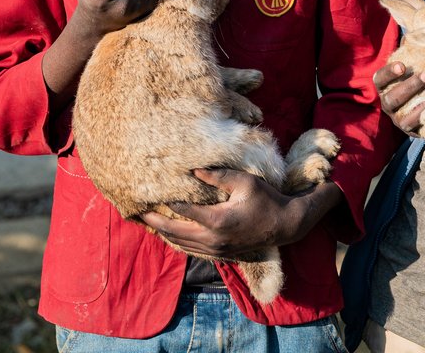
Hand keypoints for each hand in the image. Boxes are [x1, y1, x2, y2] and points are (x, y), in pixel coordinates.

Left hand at [140, 169, 339, 258]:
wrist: (285, 226)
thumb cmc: (267, 200)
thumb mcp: (245, 182)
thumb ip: (219, 176)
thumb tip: (194, 170)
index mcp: (217, 220)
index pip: (183, 211)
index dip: (166, 202)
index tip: (151, 193)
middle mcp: (213, 239)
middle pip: (175, 232)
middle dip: (156, 222)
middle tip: (139, 212)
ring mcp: (216, 249)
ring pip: (182, 244)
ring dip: (164, 233)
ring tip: (150, 222)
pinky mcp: (220, 253)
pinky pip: (192, 249)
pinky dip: (178, 241)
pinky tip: (170, 234)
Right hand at [372, 62, 424, 136]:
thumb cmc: (419, 77)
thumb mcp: (416, 62)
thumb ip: (416, 48)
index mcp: (385, 87)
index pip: (379, 79)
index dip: (389, 73)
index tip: (402, 65)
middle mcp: (388, 104)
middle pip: (392, 98)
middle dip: (409, 87)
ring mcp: (399, 120)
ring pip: (404, 118)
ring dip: (420, 107)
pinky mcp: (412, 132)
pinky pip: (418, 130)